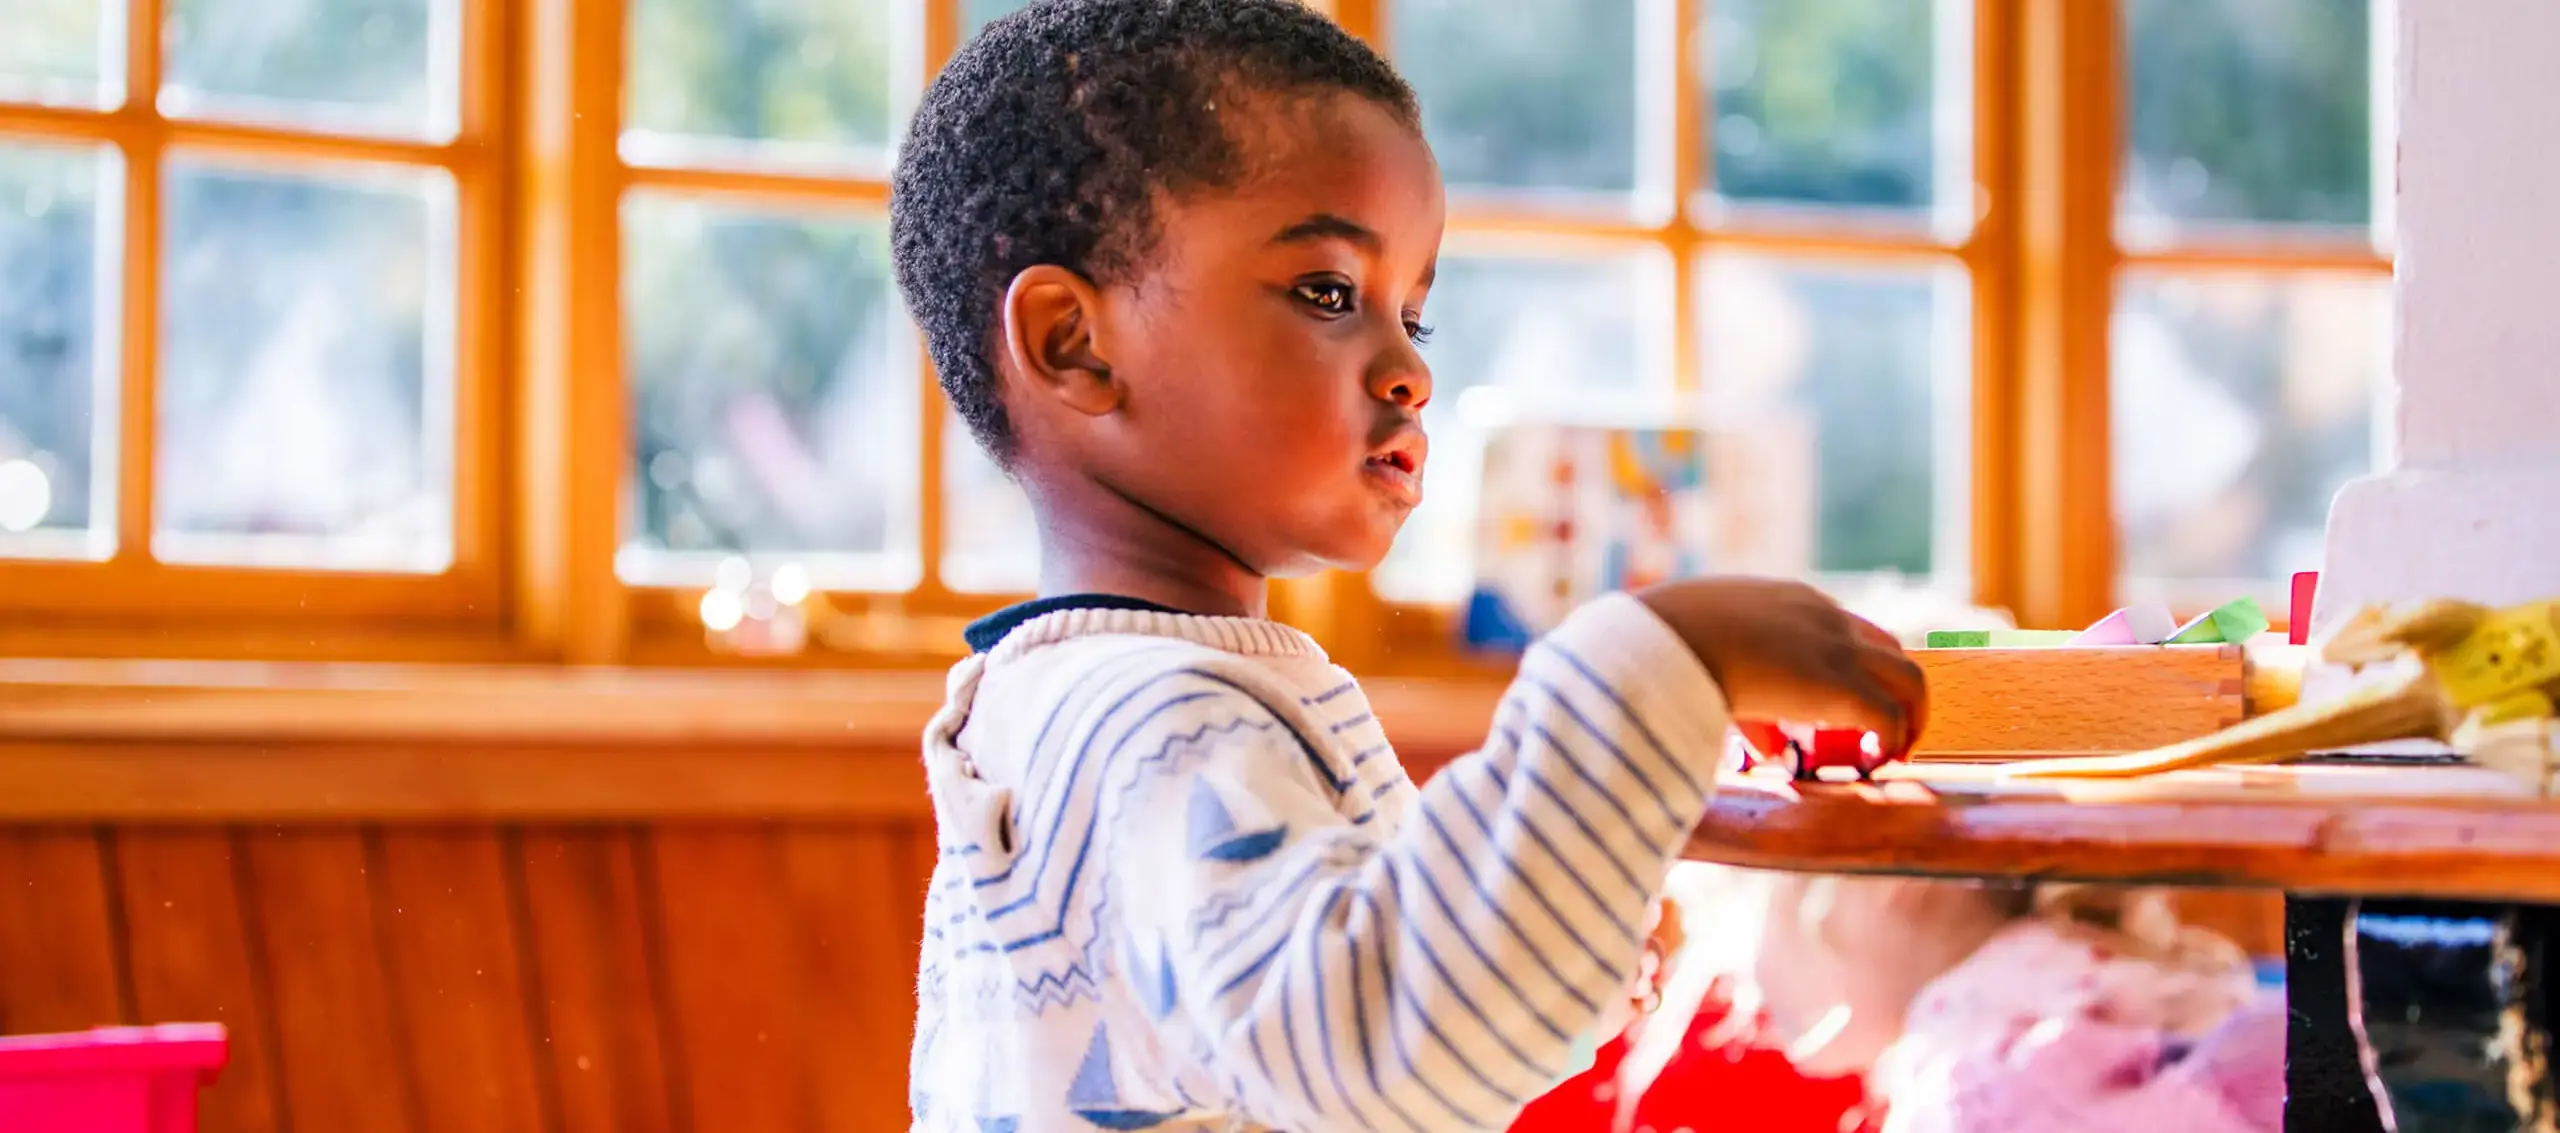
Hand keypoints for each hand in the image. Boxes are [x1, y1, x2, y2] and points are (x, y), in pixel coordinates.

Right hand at [1637, 578, 1927, 757]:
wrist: (1668, 638)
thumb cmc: (1666, 642)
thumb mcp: (1704, 649)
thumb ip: (1731, 686)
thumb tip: (1762, 741)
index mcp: (1791, 601)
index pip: (1843, 628)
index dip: (1851, 667)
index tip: (1842, 699)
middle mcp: (1826, 618)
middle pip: (1890, 648)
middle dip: (1894, 688)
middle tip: (1886, 725)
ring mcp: (1838, 650)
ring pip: (1910, 678)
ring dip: (1911, 715)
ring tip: (1900, 749)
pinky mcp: (1842, 687)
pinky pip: (1890, 718)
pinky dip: (1893, 741)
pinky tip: (1880, 762)